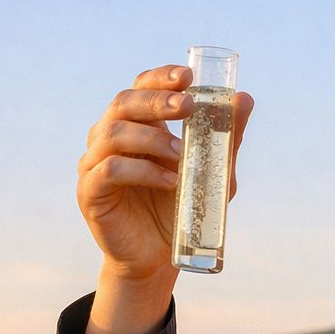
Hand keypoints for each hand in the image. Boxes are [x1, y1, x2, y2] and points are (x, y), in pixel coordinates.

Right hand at [77, 64, 253, 282]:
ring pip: (114, 134)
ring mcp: (94, 163)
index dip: (160, 78)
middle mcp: (109, 138)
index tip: (188, 76)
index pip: (140, 88)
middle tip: (187, 107)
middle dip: (157, 101)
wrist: (158, 257)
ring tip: (182, 156)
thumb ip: (224, 137)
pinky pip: (110, 170)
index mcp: (136, 126)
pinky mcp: (89, 192)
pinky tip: (170, 182)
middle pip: (123, 103)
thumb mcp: (211, 171)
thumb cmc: (181, 209)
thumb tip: (245, 98)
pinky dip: (143, 172)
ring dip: (153, 139)